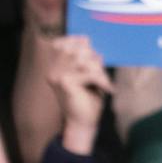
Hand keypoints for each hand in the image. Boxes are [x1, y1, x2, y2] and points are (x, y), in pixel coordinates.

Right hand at [47, 35, 112, 150]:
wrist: (82, 123)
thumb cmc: (88, 98)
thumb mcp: (88, 74)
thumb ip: (86, 59)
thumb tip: (87, 40)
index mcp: (55, 67)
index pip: (62, 43)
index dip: (77, 40)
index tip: (91, 49)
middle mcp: (53, 70)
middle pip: (77, 50)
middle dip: (93, 58)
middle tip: (100, 72)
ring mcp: (58, 76)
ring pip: (85, 60)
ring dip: (99, 70)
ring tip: (103, 82)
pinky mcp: (66, 84)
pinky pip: (90, 74)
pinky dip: (103, 80)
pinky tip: (107, 89)